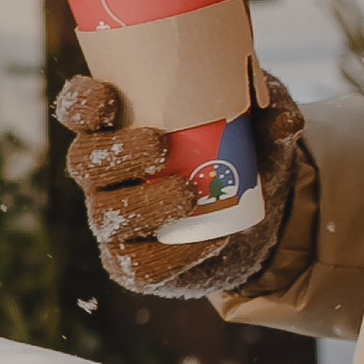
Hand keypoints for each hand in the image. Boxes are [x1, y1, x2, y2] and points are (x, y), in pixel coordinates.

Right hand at [56, 71, 308, 300]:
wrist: (255, 217)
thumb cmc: (241, 152)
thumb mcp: (259, 123)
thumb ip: (272, 109)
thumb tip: (285, 120)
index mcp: (119, 127)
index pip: (78, 110)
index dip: (82, 103)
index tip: (112, 98)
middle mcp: (104, 174)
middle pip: (85, 161)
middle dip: (118, 153)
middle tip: (160, 145)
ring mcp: (114, 221)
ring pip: (108, 214)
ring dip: (145, 204)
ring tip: (189, 193)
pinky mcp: (132, 263)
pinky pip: (137, 265)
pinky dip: (172, 255)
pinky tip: (208, 241)